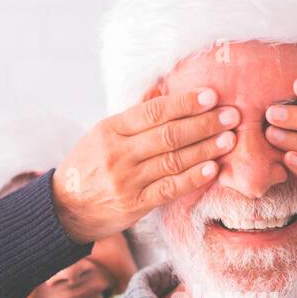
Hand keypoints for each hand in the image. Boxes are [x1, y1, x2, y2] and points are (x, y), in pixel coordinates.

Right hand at [53, 89, 239, 242]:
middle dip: (204, 124)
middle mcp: (118, 153)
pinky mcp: (134, 205)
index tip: (211, 96)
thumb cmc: (90, 166)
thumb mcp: (104, 134)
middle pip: (168, 134)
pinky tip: (212, 169)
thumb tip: (162, 89)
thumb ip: (134, 116)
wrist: (65, 208)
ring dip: (205, 149)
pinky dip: (192, 178)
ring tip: (229, 139)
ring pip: (172, 161)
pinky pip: (168, 189)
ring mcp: (126, 180)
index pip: (154, 111)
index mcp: (111, 129)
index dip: (185, 103)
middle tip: (231, 116)